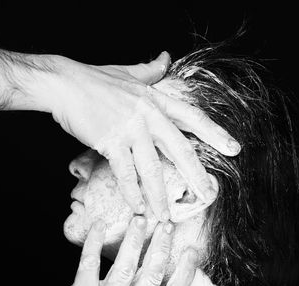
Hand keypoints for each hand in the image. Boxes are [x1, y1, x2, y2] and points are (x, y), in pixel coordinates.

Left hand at [31, 217, 197, 285]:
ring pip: (124, 268)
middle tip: (166, 224)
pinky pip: (90, 264)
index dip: (186, 274)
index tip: (192, 250)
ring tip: (139, 219)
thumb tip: (155, 257)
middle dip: (161, 247)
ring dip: (134, 240)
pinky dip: (95, 242)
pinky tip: (100, 226)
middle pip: (151, 277)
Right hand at [41, 52, 239, 220]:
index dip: (215, 133)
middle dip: (196, 174)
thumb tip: (166, 57)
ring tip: (166, 216)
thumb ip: (151, 70)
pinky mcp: (110, 141)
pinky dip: (131, 192)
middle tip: (208, 194)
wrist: (64, 83)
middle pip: (180, 148)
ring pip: (152, 168)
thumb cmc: (97, 81)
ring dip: (160, 195)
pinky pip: (125, 172)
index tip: (233, 149)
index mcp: (157, 101)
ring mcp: (130, 129)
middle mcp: (149, 116)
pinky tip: (138, 208)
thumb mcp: (130, 73)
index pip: (193, 118)